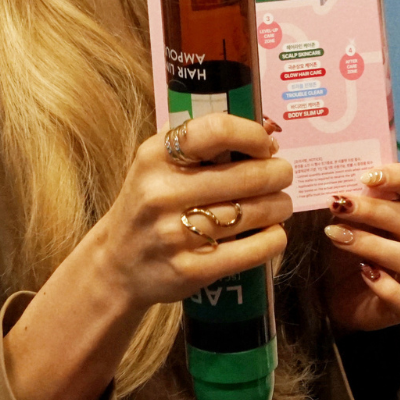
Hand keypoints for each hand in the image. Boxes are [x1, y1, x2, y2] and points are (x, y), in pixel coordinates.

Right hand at [79, 114, 293, 312]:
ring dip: (280, 206)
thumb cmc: (148, 205)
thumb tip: (264, 129)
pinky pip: (252, 250)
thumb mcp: (155, 163)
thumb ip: (198, 142)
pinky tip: (273, 232)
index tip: (266, 146)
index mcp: (156, 156)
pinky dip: (273, 239)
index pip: (217, 130)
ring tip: (280, 204)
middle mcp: (163, 193)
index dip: (253, 135)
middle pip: (248, 176)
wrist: (117, 266)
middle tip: (282, 175)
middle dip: (278, 174)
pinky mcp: (191, 270)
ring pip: (255, 212)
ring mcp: (175, 234)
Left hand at [320, 163, 399, 332]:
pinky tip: (364, 273)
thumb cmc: (342, 249)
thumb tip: (332, 174)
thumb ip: (348, 199)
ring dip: (372, 244)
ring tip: (336, 236)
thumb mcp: (343, 220)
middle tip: (338, 205)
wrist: (332, 296)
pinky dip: (386, 286)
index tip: (365, 177)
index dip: (398, 177)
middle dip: (373, 210)